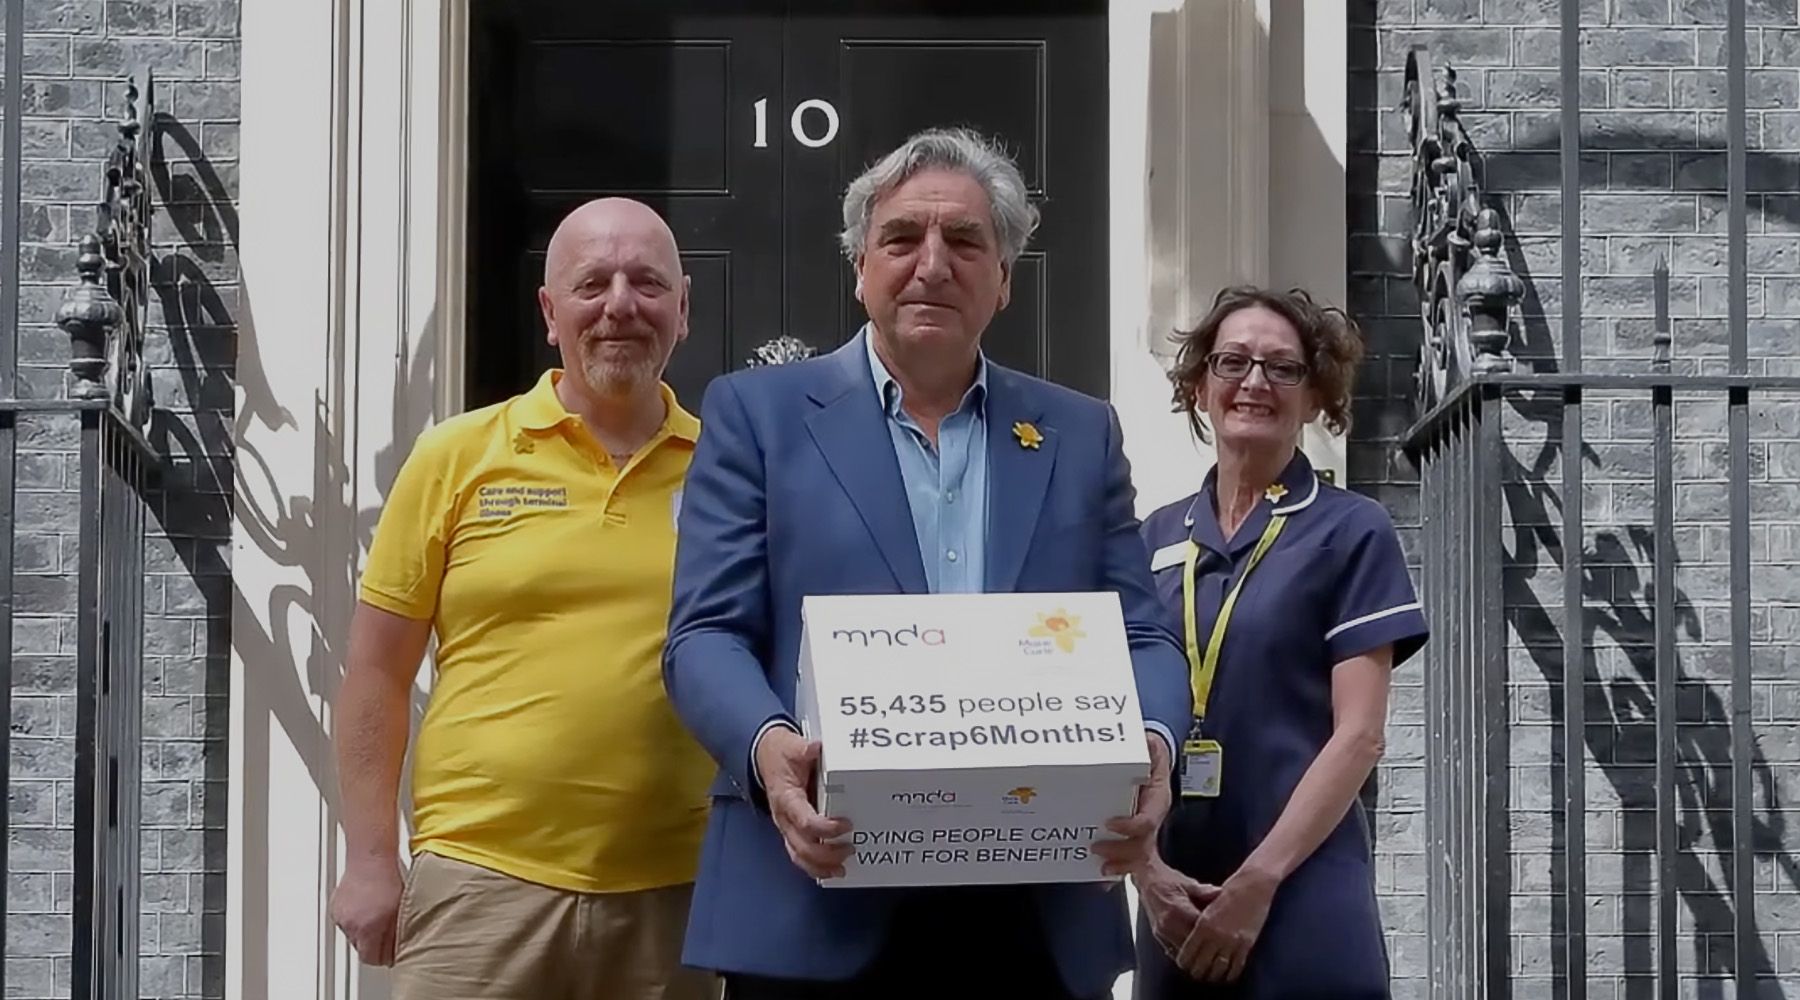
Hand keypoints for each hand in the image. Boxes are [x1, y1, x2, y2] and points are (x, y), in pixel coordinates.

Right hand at [330, 854, 404, 965]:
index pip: (370, 958)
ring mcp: (341, 916)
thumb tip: (397, 950)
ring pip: (352, 934)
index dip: (382, 956)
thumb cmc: (388, 880)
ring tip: (376, 914)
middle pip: (360, 947)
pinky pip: (345, 922)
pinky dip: (355, 919)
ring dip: (363, 930)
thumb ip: (397, 935)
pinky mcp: (335, 908)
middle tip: (386, 931)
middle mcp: (352, 925)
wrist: (370, 859)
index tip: (390, 952)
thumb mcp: (401, 911)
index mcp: (368, 928)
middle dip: (373, 943)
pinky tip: (366, 907)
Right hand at [754, 726, 852, 878]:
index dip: (825, 828)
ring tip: (841, 869)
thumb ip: (804, 749)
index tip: (846, 824)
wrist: (764, 756)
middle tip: (850, 848)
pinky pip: (799, 854)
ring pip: (799, 856)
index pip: (804, 821)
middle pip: (802, 846)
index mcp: (785, 798)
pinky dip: (815, 866)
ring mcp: (786, 827)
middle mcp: (783, 818)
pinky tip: (832, 870)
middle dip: (826, 853)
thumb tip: (816, 747)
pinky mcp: (790, 831)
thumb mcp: (792, 745)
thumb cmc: (781, 753)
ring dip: (820, 866)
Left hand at [1092, 734, 1172, 877]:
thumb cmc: (1148, 752)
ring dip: (1120, 865)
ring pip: (1138, 856)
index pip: (1148, 820)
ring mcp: (1144, 830)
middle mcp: (1152, 818)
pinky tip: (1102, 882)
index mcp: (1158, 800)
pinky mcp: (1132, 835)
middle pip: (1142, 845)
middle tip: (1096, 848)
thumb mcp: (1148, 743)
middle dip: (1121, 852)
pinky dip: (1116, 870)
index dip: (1130, 826)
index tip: (1110, 823)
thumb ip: (1146, 744)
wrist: (1151, 757)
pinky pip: (1129, 858)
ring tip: (1101, 870)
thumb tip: (1145, 740)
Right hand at [1133, 855, 1220, 956]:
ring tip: (1213, 953)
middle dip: (1208, 948)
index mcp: (1177, 909)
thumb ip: (1206, 892)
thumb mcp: (1188, 883)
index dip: (1215, 934)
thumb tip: (1223, 894)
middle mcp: (1167, 924)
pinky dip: (1187, 953)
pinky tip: (1198, 951)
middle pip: (1193, 945)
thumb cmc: (1167, 879)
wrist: (1145, 878)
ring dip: (1197, 953)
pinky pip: (1175, 951)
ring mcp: (1161, 932)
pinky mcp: (1158, 936)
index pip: (1200, 929)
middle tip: (1224, 949)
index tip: (1228, 936)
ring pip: (1183, 953)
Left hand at [1175, 864, 1277, 981]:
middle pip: (1200, 965)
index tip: (1184, 964)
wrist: (1253, 886)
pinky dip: (1230, 974)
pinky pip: (1236, 967)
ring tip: (1210, 976)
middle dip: (1196, 971)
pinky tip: (1226, 975)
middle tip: (1195, 973)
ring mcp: (1232, 941)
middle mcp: (1216, 935)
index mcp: (1203, 925)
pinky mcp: (1247, 944)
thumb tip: (1188, 937)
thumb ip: (1198, 922)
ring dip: (1212, 975)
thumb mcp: (1207, 905)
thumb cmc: (1229, 892)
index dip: (1184, 962)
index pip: (1187, 953)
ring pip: (1218, 969)